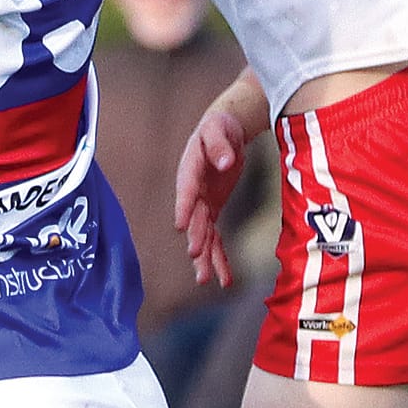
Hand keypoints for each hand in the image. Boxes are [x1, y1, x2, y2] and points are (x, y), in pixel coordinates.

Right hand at [176, 99, 252, 292]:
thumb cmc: (219, 126)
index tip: (181, 226)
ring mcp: (202, 204)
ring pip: (203, 235)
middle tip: (196, 255)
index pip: (187, 190)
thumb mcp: (219, 128)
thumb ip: (220, 144)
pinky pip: (215, 238)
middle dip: (196, 237)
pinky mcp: (212, 210)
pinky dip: (220, 257)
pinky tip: (225, 280)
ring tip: (207, 280)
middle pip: (194, 218)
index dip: (184, 207)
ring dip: (206, 258)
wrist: (223, 129)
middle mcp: (193, 192)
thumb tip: (226, 163)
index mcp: (190, 169)